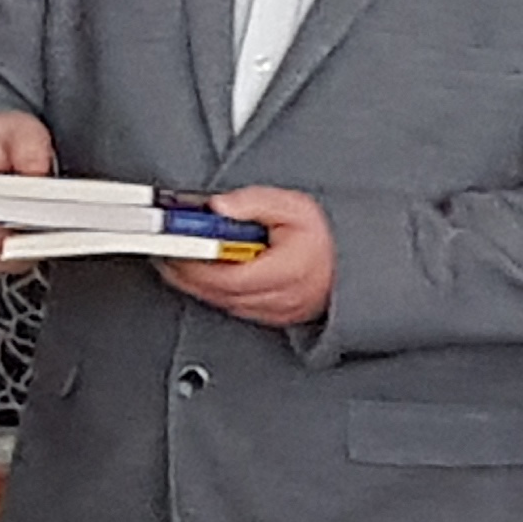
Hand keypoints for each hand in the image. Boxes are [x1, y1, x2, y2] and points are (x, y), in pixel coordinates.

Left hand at [164, 186, 335, 328]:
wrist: (356, 263)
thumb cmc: (327, 238)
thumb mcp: (293, 207)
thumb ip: (254, 203)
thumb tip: (220, 206)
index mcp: (284, 271)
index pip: (225, 275)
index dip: (194, 264)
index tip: (174, 248)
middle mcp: (279, 297)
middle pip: (217, 292)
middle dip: (185, 274)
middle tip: (166, 254)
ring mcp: (275, 311)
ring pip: (222, 303)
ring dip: (196, 285)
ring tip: (179, 262)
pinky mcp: (272, 317)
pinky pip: (233, 308)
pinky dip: (214, 293)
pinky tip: (204, 278)